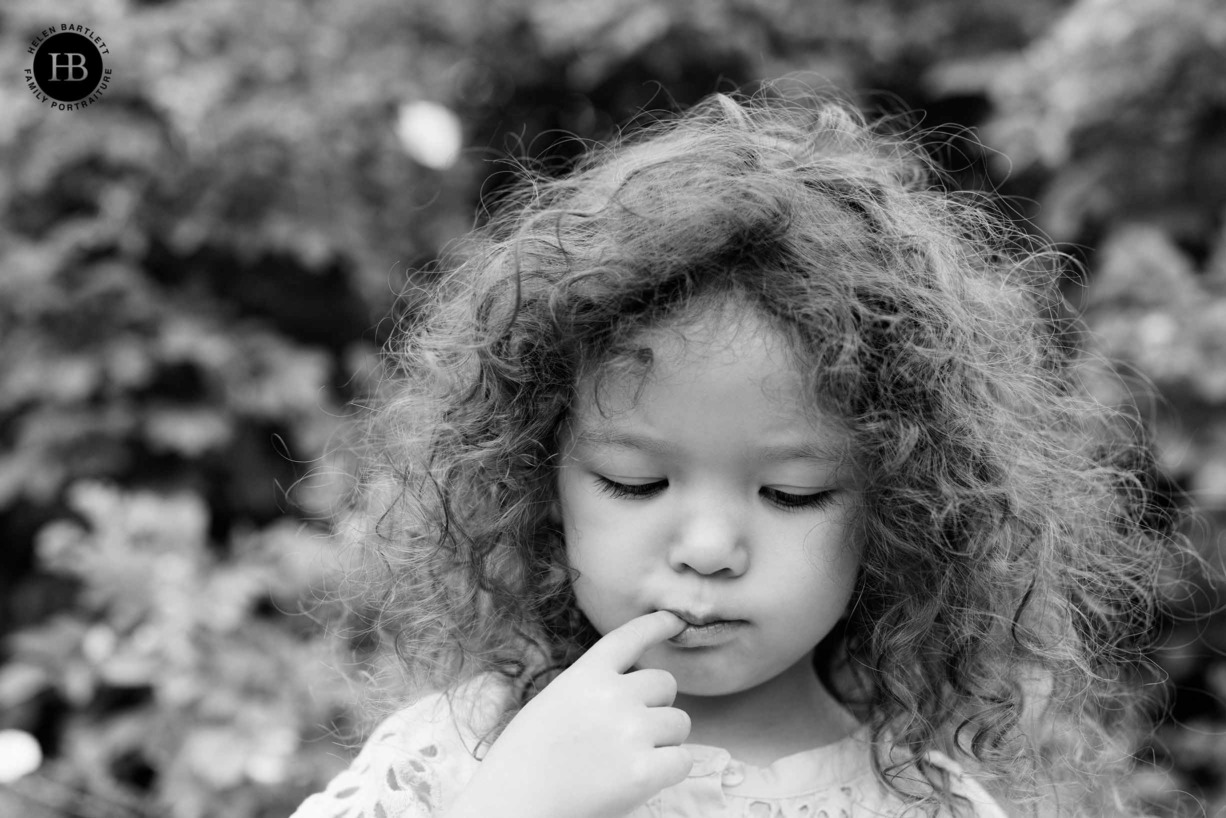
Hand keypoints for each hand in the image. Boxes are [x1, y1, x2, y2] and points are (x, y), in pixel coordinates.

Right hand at [447, 610, 691, 817]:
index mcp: (585, 675)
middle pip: (666, 683)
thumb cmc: (523, 761)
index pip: (629, 638)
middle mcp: (613, 695)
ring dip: (665, 739)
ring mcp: (631, 731)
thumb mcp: (552, 703)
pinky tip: (644, 778)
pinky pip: (683, 760)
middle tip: (634, 731)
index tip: (675, 620)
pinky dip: (670, 770)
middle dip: (657, 704)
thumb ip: (591, 691)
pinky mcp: (644, 771)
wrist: (512, 803)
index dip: (656, 626)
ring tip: (632, 758)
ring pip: (680, 722)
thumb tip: (630, 694)